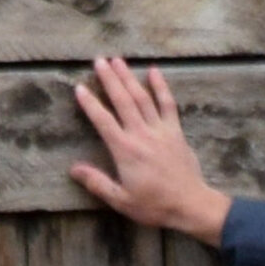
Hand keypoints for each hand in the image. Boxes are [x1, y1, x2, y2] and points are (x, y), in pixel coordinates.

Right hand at [69, 52, 231, 241]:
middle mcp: (141, 134)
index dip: (90, 104)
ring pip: (142, 98)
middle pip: (123, 101)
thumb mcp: (121, 200)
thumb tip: (74, 169)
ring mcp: (160, 130)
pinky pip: (168, 104)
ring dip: (129, 78)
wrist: (190, 204)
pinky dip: (161, 87)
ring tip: (118, 60)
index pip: (103, 121)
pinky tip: (154, 71)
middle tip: (99, 60)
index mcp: (125, 150)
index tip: (79, 88)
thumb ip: (97, 183)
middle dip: (109, 79)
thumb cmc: (154, 205)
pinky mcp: (176, 131)